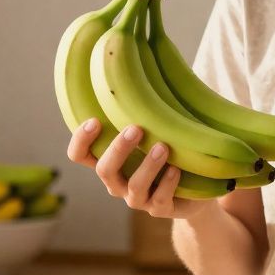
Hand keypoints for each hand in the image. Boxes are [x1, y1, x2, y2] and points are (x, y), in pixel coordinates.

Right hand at [67, 119, 210, 218]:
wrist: (194, 189)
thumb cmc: (168, 150)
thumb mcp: (154, 131)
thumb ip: (144, 112)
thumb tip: (141, 65)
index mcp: (108, 161)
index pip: (79, 155)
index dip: (81, 140)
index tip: (94, 120)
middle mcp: (117, 182)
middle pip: (104, 170)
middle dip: (118, 149)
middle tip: (135, 129)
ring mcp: (137, 199)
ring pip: (134, 187)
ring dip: (147, 166)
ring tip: (163, 147)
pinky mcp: (159, 210)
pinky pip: (159, 200)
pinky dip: (167, 183)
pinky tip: (176, 169)